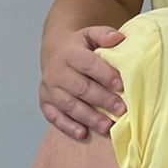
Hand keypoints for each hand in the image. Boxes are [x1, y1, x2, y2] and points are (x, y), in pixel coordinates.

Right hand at [39, 26, 126, 140]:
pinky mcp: (45, 102)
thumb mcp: (91, 34)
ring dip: (88, 117)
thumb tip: (119, 38)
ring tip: (107, 127)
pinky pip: (54, 116)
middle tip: (121, 110)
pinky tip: (83, 133)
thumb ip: (104, 35)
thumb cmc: (80, 46)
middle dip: (102, 100)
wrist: (54, 51)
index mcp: (70, 53)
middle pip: (80, 88)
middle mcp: (57, 72)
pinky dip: (68, 126)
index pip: (88, 64)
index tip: (122, 85)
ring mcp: (50, 89)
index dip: (105, 74)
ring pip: (69, 105)